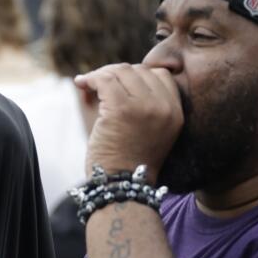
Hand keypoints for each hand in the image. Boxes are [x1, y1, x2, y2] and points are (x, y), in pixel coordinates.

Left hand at [75, 63, 182, 179]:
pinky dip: (91, 78)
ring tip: (88, 84)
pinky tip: (81, 83)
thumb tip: (109, 73)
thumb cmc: (126, 162)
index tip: (118, 84)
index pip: (161, 75)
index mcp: (176, 113)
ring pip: (121, 71)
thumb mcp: (145, 130)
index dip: (137, 75)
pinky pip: (105, 80)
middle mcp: (165, 107)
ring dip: (101, 74)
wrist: (121, 187)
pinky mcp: (122, 109)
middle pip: (140, 70)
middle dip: (117, 73)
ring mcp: (145, 107)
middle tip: (98, 84)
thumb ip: (138, 101)